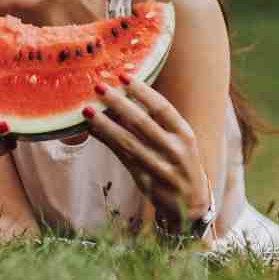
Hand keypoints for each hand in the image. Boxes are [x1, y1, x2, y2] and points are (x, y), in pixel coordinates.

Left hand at [80, 77, 212, 232]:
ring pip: (128, 141)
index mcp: (185, 135)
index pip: (162, 108)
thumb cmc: (180, 161)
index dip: (142, 91)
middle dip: (118, 103)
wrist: (191, 203)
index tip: (123, 76)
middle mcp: (175, 150)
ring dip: (105, 124)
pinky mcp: (145, 181)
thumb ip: (156, 121)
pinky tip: (93, 129)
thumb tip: (123, 95)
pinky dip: (106, 141)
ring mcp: (160, 167)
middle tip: (98, 87)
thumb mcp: (179, 140)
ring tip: (87, 109)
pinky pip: (121, 157)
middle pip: (142, 122)